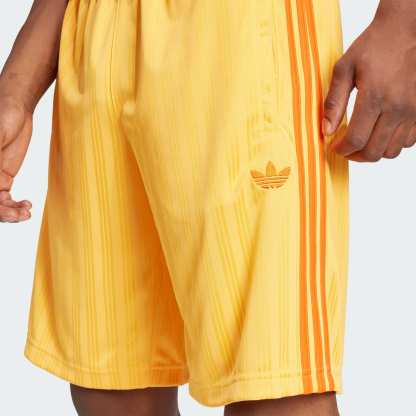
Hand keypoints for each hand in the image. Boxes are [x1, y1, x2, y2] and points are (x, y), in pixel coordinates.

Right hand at [0, 95, 31, 222]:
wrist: (16, 107)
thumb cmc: (1, 116)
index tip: (2, 208)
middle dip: (1, 213)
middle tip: (19, 215)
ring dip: (9, 213)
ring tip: (25, 213)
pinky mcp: (2, 177)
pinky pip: (5, 198)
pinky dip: (14, 205)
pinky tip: (26, 205)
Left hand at [323, 7, 415, 161]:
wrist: (407, 30)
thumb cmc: (374, 46)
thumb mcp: (344, 69)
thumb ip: (333, 102)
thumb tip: (326, 130)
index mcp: (375, 97)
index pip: (356, 140)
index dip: (342, 149)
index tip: (334, 147)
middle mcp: (398, 108)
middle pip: (374, 152)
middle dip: (356, 156)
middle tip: (346, 149)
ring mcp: (414, 111)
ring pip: (392, 151)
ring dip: (374, 151)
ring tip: (363, 140)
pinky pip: (409, 141)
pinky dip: (393, 143)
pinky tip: (381, 132)